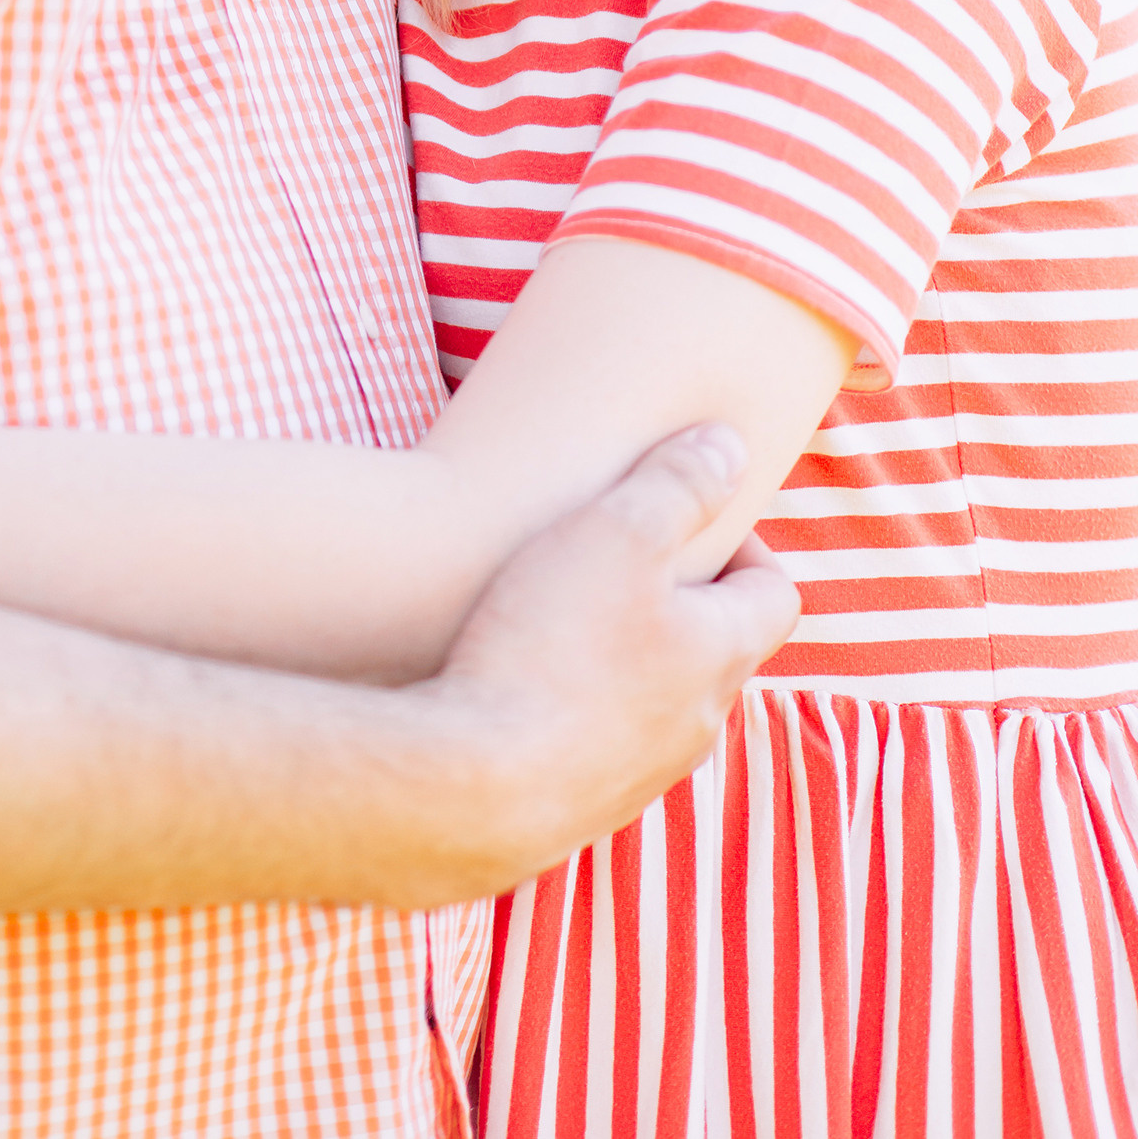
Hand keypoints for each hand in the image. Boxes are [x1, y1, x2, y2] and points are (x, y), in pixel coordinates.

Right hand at [412, 425, 797, 894]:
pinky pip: (605, 741)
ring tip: (563, 613)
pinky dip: (584, 704)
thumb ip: (680, 483)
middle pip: (717, 646)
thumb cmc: (552, 646)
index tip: (683, 516)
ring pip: (662, 697)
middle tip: (617, 556)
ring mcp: (645, 773)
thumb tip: (729, 447)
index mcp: (724, 652)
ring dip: (629, 654)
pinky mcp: (588, 805)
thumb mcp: (618, 533)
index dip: (742, 543)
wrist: (477, 788)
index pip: (775, 593)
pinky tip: (525, 680)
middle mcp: (701, 722)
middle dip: (679, 597)